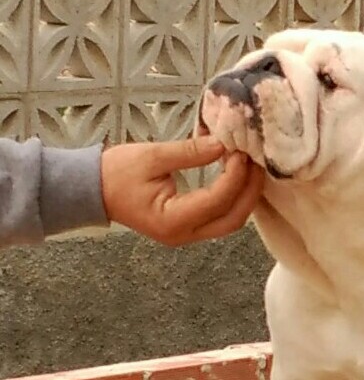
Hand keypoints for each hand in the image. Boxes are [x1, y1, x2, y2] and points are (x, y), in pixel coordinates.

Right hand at [101, 137, 264, 245]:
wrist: (90, 191)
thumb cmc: (115, 173)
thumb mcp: (152, 156)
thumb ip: (190, 152)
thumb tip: (222, 144)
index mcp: (172, 220)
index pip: (217, 200)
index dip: (235, 175)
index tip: (240, 151)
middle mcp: (183, 234)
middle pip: (233, 219)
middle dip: (250, 190)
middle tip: (256, 160)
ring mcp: (186, 235)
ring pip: (230, 222)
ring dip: (245, 196)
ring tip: (250, 166)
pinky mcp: (187, 228)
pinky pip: (220, 219)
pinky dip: (234, 199)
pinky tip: (237, 176)